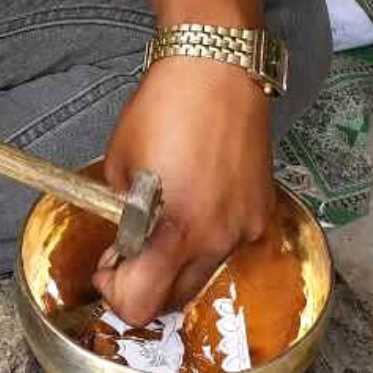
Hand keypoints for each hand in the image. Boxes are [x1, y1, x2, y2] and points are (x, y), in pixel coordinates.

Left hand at [93, 58, 275, 324]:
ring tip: (170, 217)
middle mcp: (216, 241)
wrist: (219, 67)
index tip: (111, 267)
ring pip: (205, 273)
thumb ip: (122, 216)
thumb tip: (127, 242)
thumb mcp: (119, 165)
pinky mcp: (262, 212)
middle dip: (148, 282)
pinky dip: (209, 236)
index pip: (141, 305)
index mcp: (175, 231)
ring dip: (180, 261)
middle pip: (175, 299)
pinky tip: (201, 199)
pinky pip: (229, 243)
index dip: (117, 293)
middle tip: (134, 248)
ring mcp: (244, 229)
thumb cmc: (163, 108)